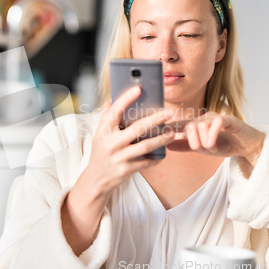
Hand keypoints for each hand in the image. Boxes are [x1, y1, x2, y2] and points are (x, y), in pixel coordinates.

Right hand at [62, 86, 173, 255]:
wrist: (96, 179)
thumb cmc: (100, 152)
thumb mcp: (99, 135)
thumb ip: (106, 118)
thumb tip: (111, 101)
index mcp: (103, 131)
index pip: (115, 111)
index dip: (126, 99)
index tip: (139, 89)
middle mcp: (111, 144)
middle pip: (137, 129)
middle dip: (155, 119)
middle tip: (169, 112)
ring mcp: (119, 158)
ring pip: (145, 146)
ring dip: (161, 139)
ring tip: (172, 133)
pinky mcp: (126, 170)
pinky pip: (146, 162)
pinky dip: (156, 158)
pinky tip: (164, 153)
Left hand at [165, 111, 264, 168]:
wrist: (247, 146)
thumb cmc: (225, 144)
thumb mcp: (202, 148)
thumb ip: (185, 146)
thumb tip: (167, 146)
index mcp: (196, 124)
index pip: (180, 124)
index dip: (170, 127)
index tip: (159, 130)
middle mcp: (204, 118)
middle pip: (189, 126)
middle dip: (193, 141)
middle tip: (202, 149)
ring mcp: (216, 117)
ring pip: (201, 125)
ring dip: (204, 141)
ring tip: (212, 147)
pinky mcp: (229, 119)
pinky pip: (217, 122)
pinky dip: (212, 133)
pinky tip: (212, 143)